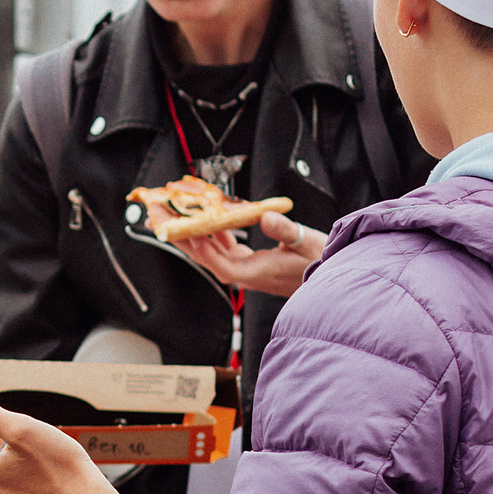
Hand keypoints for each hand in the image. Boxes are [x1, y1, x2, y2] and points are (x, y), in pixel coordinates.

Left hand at [151, 208, 324, 298]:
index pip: (222, 264)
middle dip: (183, 238)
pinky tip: (208, 219)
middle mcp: (246, 274)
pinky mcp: (251, 263)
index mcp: (256, 273)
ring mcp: (246, 269)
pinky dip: (214, 234)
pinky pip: (225, 249)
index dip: (204, 250)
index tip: (188, 233)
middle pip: (207, 258)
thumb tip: (264, 217)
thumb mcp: (307, 243)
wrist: (331, 278)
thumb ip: (285, 230)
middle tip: (161, 219)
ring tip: (175, 215)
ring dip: (194, 234)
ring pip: (212, 252)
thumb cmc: (322, 262)